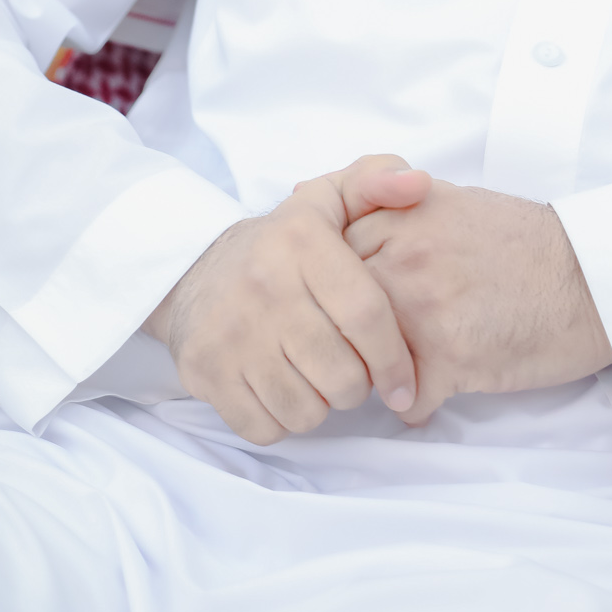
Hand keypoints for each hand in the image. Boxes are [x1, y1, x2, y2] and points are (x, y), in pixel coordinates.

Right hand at [145, 158, 424, 444]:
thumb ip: (377, 182)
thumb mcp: (328, 199)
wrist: (192, 271)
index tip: (404, 385)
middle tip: (352, 370)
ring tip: (317, 376)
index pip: (366, 314)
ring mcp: (231, 334)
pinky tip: (284, 389)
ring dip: (322, 405)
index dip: (395, 360)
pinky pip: (266, 428)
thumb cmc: (282, 244)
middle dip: (359, 386)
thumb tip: (419, 183)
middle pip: (342, 375)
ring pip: (307, 411)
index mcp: (301, 242)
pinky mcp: (205, 372)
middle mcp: (264, 286)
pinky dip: (283, 420)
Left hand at [343, 179, 611, 426]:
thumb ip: (393, 207)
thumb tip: (326, 209)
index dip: (329, 287)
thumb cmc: (529, 242)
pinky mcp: (450, 357)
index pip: (326, 256)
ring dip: (372, 375)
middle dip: (341, 334)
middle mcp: (403, 257)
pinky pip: (407, 400)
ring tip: (392, 376)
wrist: (592, 277)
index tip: (339, 305)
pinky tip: (431, 397)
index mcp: (401, 214)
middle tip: (357, 349)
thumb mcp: (454, 202)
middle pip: (334, 308)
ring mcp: (423, 308)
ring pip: (360, 357)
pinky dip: (416, 407)